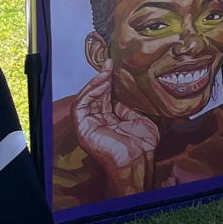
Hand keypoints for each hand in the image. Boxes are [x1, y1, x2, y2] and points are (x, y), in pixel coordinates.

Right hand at [73, 69, 156, 193]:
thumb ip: (131, 107)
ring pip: (86, 98)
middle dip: (102, 78)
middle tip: (109, 63)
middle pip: (95, 95)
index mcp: (110, 119)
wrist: (137, 160)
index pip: (106, 96)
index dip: (109, 82)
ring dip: (95, 83)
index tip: (115, 67)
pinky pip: (81, 106)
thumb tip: (128, 92)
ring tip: (105, 72)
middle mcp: (97, 120)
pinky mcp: (83, 128)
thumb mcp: (140, 119)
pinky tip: (100, 83)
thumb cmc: (142, 144)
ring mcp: (89, 124)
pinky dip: (89, 93)